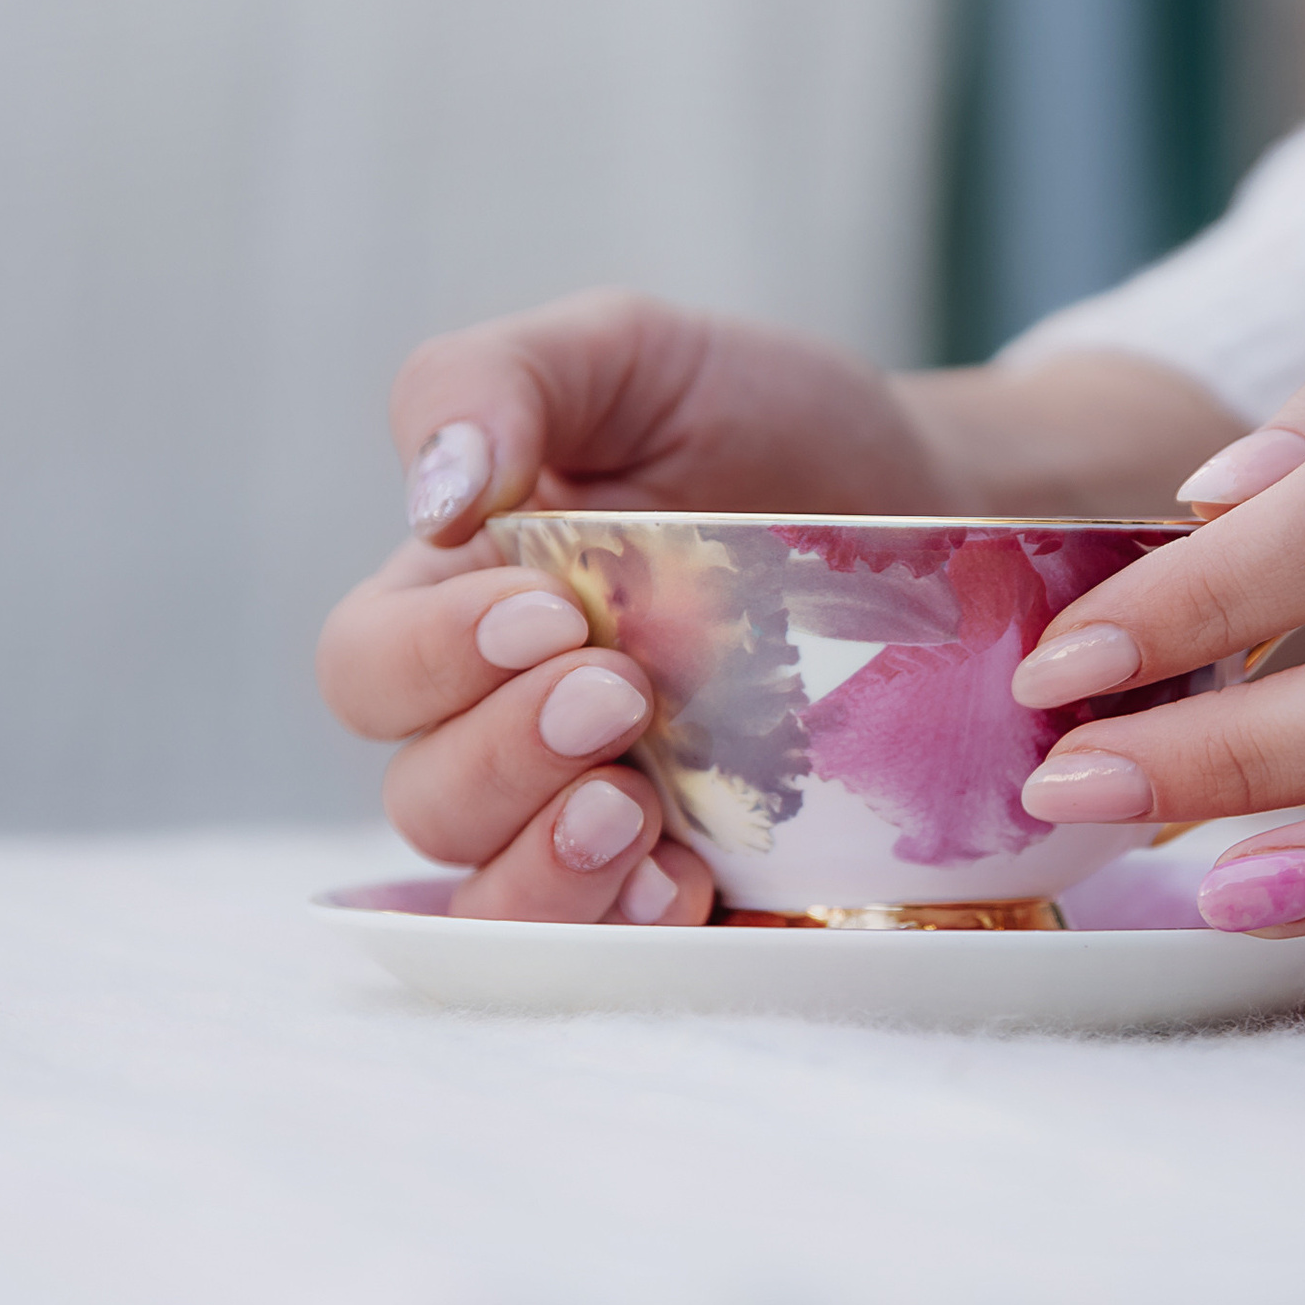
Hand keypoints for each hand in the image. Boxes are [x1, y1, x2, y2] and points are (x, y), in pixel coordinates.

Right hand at [316, 291, 958, 923]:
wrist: (935, 501)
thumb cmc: (762, 419)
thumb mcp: (629, 354)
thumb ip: (499, 380)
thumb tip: (430, 492)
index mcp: (460, 605)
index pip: (369, 669)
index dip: (433, 659)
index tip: (553, 611)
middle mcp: (506, 727)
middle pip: (425, 799)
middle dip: (505, 761)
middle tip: (623, 697)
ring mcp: (595, 814)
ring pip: (497, 898)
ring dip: (547, 872)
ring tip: (635, 817)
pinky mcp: (691, 877)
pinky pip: (619, 950)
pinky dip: (633, 931)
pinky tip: (689, 887)